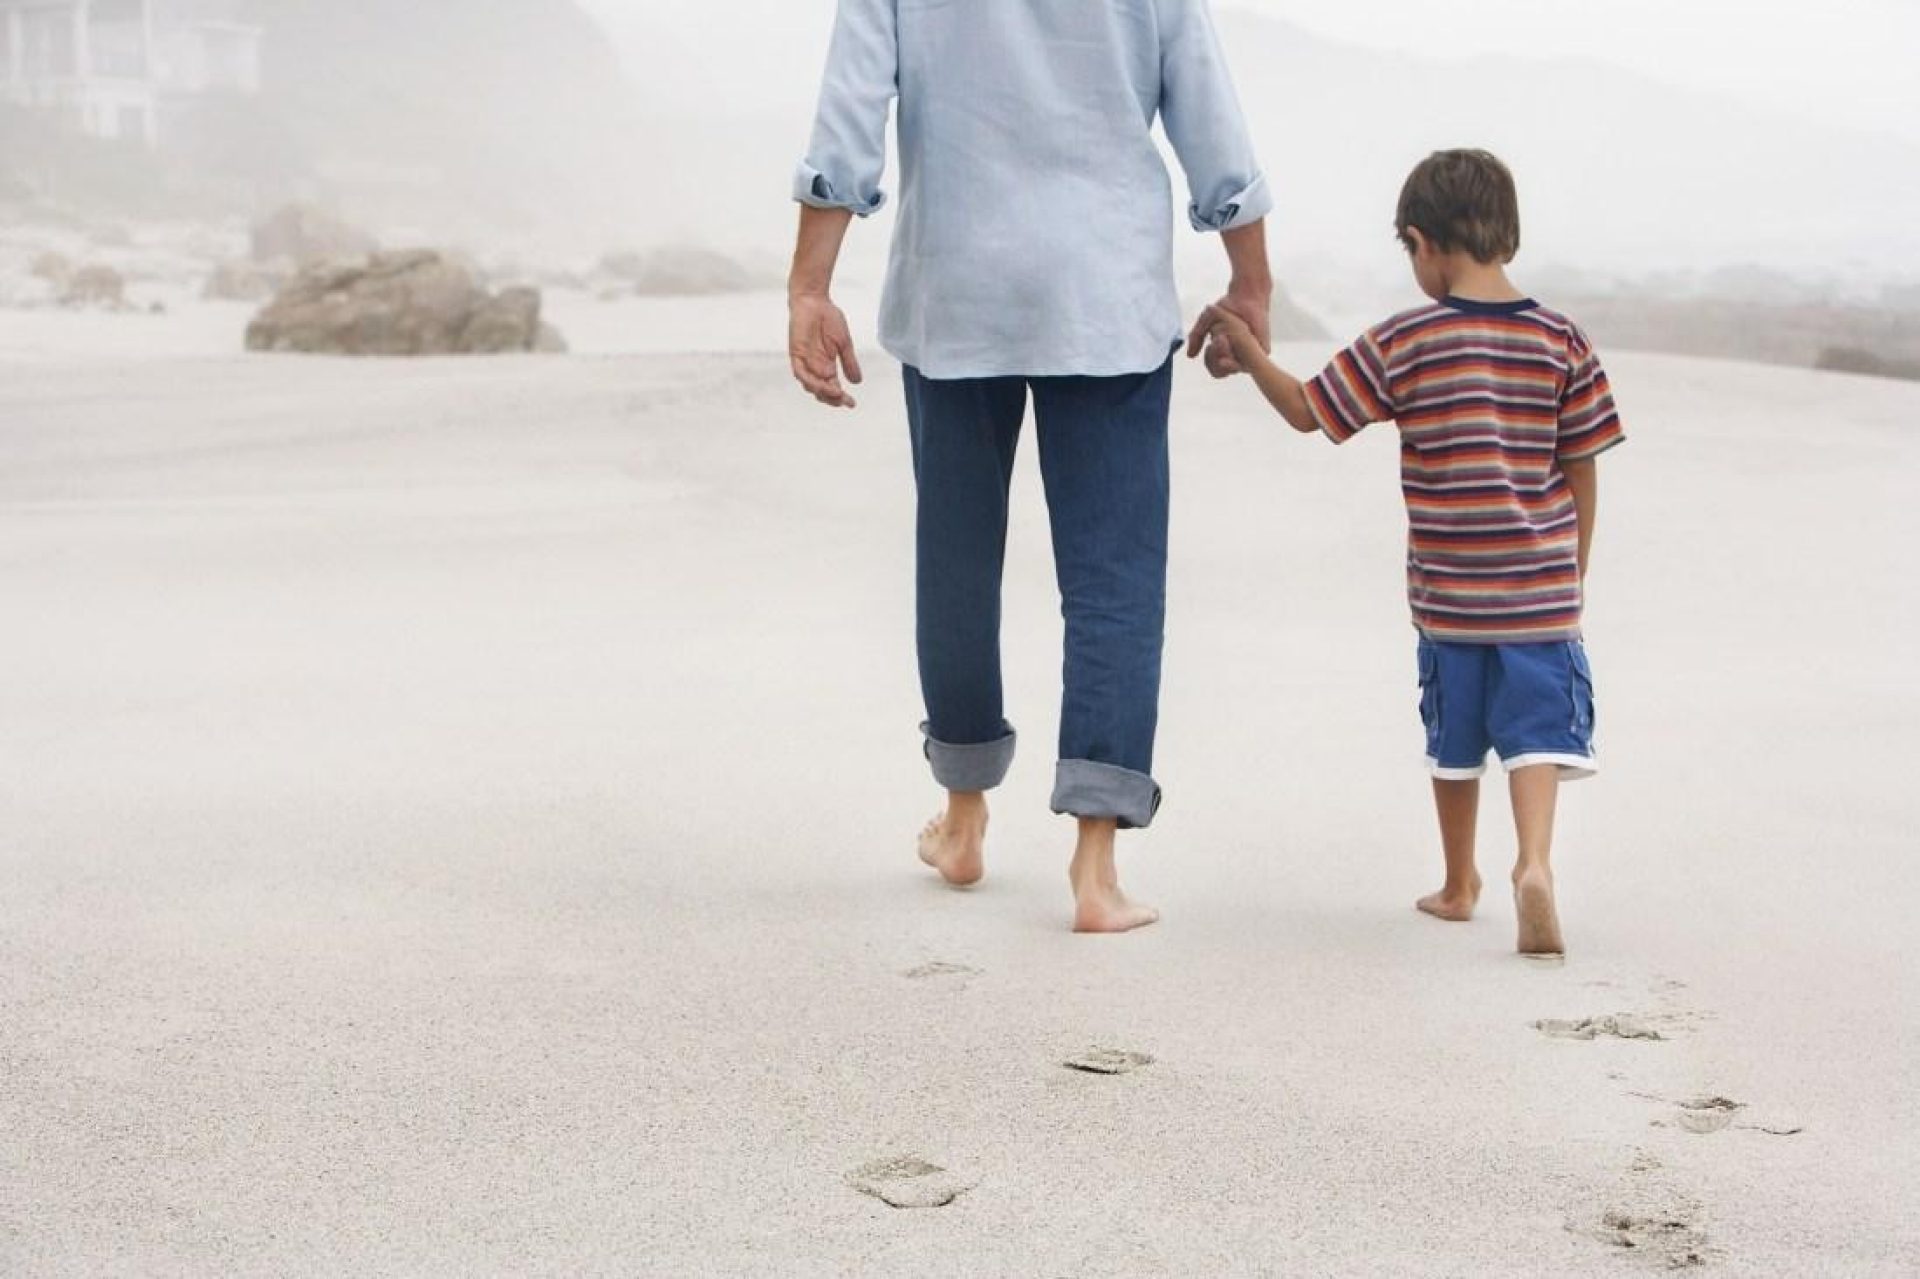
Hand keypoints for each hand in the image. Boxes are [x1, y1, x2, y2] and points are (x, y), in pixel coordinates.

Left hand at [788, 292, 863, 408]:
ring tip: (836, 393)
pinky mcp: (796, 353)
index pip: (833, 387)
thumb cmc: (828, 318)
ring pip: (810, 384)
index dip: (841, 397)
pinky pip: (800, 372)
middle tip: (844, 401)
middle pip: (821, 390)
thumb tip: (857, 382)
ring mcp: (804, 361)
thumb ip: (849, 362)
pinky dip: (810, 379)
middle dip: (832, 398)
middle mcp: (814, 367)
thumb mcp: (844, 343)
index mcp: (826, 365)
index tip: (852, 403)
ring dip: (822, 391)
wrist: (814, 300)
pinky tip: (822, 381)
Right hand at [1185, 290, 1269, 378]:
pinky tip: (1238, 336)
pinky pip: (1249, 359)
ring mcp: (1250, 355)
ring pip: (1233, 368)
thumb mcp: (1206, 322)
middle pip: (1221, 372)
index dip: (1210, 360)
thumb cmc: (1228, 308)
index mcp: (1225, 354)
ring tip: (1226, 337)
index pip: (1214, 369)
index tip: (1209, 345)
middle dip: (1216, 357)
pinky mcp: (1263, 350)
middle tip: (1219, 340)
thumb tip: (1190, 355)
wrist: (1245, 296)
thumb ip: (1196, 337)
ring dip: (1226, 352)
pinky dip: (1240, 348)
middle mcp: (1237, 357)